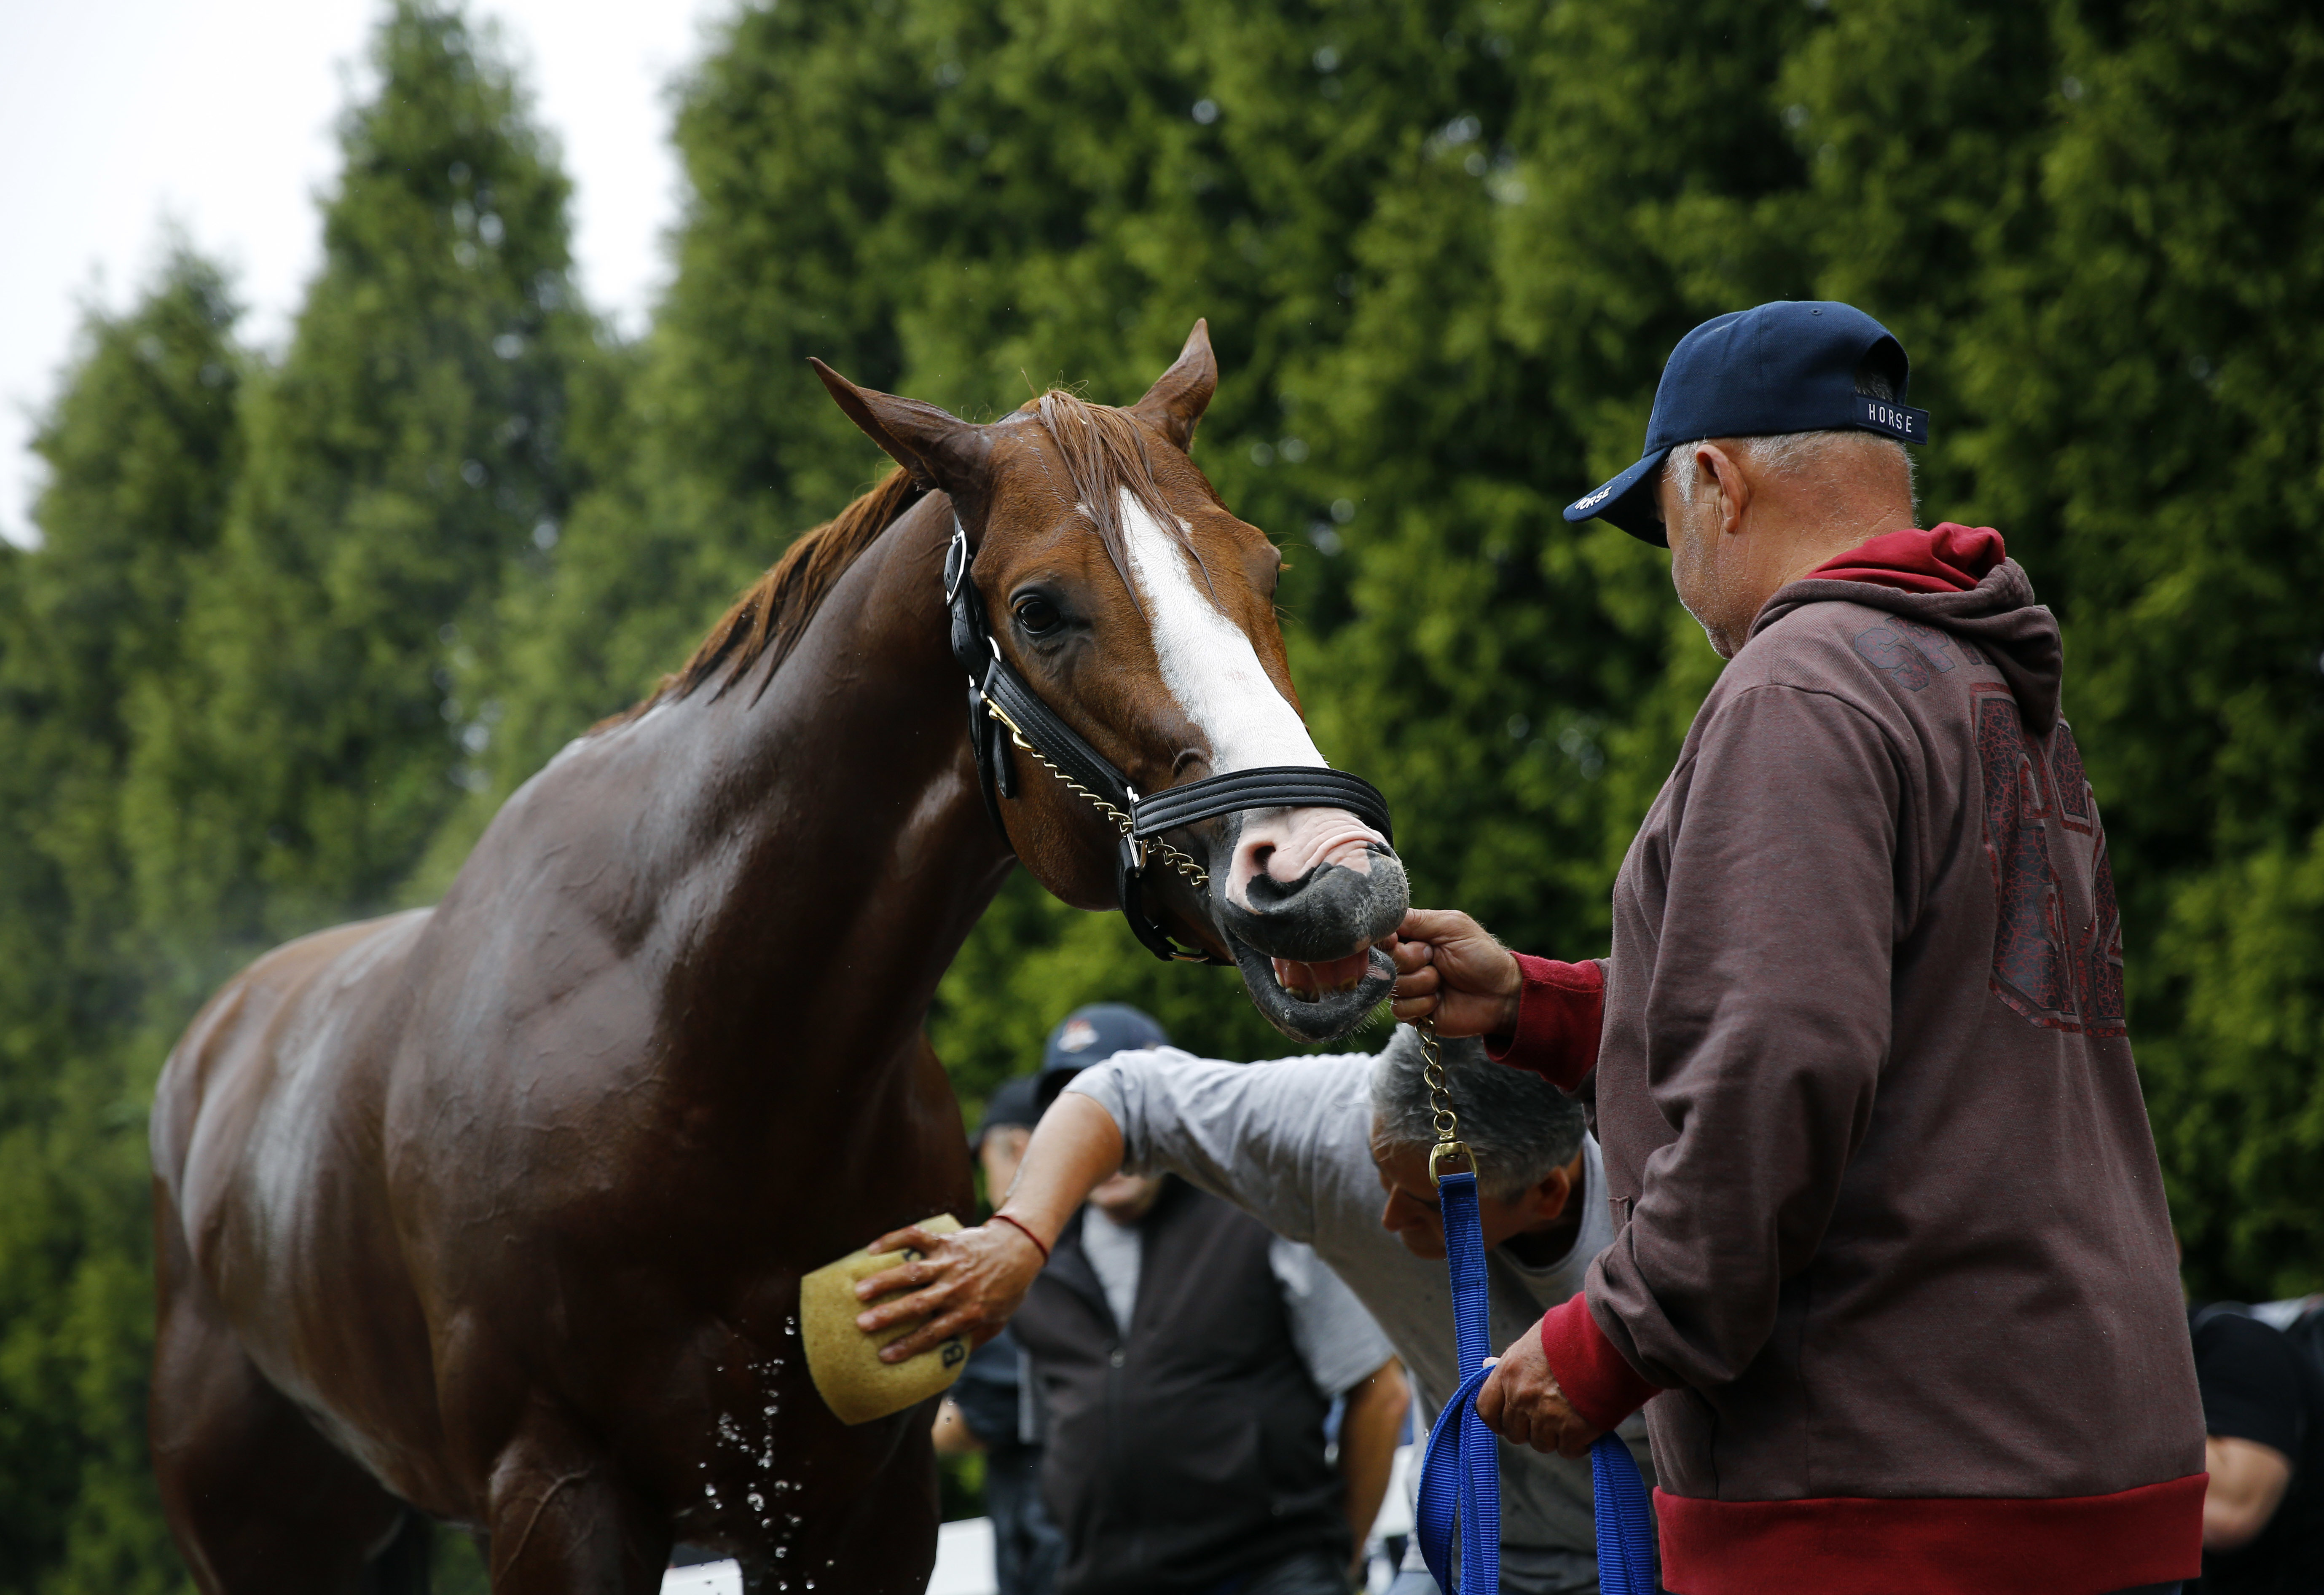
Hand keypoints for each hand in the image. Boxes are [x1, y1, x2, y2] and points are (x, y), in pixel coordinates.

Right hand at [853, 1218, 1047, 1362]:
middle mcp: (957, 1288)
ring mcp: (950, 1262)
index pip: (935, 1333)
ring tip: (859, 1290)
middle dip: (889, 1314)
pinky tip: (872, 1249)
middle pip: (919, 1303)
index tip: (884, 1356)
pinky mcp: (946, 1240)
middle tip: (861, 1324)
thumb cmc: (1007, 1289)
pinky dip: (894, 1240)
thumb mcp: (998, 1321)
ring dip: (885, 1280)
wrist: (1021, 1248)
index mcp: (968, 1312)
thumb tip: (949, 1364)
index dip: (909, 1346)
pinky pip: (917, 1237)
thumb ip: (974, 1341)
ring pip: (914, 1271)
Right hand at [1389, 909, 1521, 1037]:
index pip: (1380, 934)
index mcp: (1412, 936)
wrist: (1501, 995)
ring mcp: (1407, 986)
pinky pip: (1399, 1009)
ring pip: (1391, 985)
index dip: (1387, 939)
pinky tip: (1439, 1000)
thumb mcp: (1452, 926)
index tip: (1400, 940)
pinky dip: (1422, 1004)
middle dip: (1410, 959)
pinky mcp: (1412, 1012)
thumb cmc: (1481, 955)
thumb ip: (1417, 919)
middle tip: (1434, 958)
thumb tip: (1382, 921)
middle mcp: (1405, 961)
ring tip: (1442, 981)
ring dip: (1421, 983)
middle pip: (1382, 960)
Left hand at [1474, 1327, 1602, 1456]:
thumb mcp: (1534, 1340)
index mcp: (1509, 1371)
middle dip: (1529, 1428)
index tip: (1510, 1420)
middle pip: (1515, 1432)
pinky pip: (1568, 1450)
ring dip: (1554, 1436)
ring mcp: (1546, 1415)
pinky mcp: (1573, 1430)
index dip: (1498, 1419)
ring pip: (1541, 1444)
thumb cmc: (1572, 1334)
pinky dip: (1577, 1445)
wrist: (1609, 1340)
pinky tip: (1585, 1429)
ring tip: (1570, 1416)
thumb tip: (1488, 1364)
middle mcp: (1522, 1396)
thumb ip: (1513, 1359)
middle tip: (1548, 1416)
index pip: (1486, 1410)